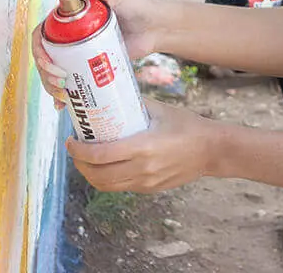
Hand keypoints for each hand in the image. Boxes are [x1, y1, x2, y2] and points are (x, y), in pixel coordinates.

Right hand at [32, 0, 162, 107]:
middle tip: (61, 84)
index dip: (39, 51)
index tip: (49, 63)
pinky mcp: (92, 69)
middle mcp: (70, 37)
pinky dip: (64, 97)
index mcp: (68, 20)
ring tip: (63, 97)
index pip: (42, 36)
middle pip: (46, 59)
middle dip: (45, 74)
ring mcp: (80, 55)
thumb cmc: (136, 5)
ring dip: (51, 88)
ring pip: (55, 74)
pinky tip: (63, 107)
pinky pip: (72, 84)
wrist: (157, 27)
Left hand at [66, 99, 220, 192]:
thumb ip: (135, 104)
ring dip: (90, 175)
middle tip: (75, 149)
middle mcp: (142, 168)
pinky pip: (121, 187)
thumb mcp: (160, 110)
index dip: (79, 150)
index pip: (100, 155)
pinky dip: (107, 178)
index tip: (71, 140)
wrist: (211, 150)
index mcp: (142, 147)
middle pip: (97, 175)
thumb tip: (112, 93)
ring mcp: (146, 182)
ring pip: (106, 186)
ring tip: (86, 160)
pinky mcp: (150, 189)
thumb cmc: (187, 126)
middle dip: (79, 164)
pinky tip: (107, 165)